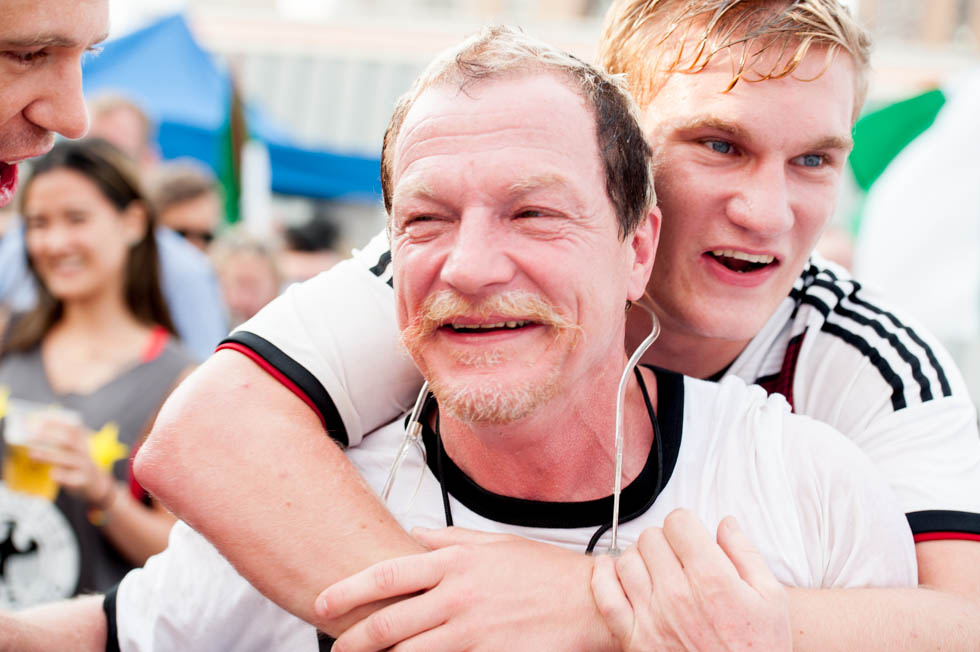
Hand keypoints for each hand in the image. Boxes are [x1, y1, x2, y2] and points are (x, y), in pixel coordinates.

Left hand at [27, 418, 113, 505]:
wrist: (96, 483)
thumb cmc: (77, 463)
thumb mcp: (72, 449)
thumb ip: (58, 440)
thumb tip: (33, 432)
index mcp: (81, 441)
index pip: (72, 426)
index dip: (56, 421)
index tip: (38, 419)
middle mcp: (84, 451)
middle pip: (69, 440)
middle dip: (49, 436)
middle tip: (30, 435)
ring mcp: (84, 466)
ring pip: (68, 459)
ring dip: (49, 456)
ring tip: (32, 454)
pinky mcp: (82, 481)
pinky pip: (73, 478)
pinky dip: (63, 476)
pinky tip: (52, 474)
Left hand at [316, 527, 616, 651]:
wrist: (590, 602)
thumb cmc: (545, 573)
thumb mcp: (495, 544)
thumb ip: (450, 540)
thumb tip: (414, 534)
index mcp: (455, 562)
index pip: (387, 575)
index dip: (347, 591)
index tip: (323, 602)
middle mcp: (458, 595)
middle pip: (388, 621)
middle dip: (353, 639)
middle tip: (335, 648)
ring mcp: (472, 630)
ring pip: (409, 651)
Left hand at [591, 509, 790, 651]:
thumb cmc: (757, 649)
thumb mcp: (770, 599)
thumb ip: (745, 554)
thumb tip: (725, 523)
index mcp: (712, 580)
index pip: (678, 522)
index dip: (686, 525)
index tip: (691, 536)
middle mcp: (677, 595)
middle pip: (651, 538)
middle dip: (665, 540)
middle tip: (676, 555)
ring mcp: (652, 617)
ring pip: (626, 560)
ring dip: (639, 558)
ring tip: (655, 569)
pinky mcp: (634, 639)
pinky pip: (606, 596)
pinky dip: (604, 577)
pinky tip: (612, 569)